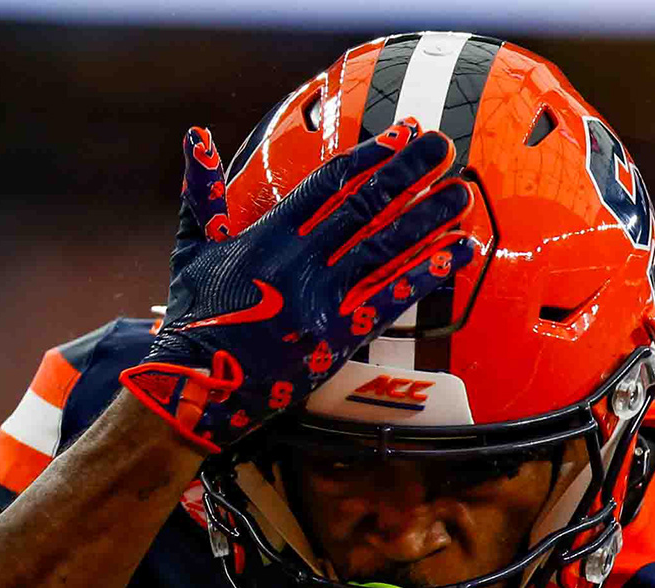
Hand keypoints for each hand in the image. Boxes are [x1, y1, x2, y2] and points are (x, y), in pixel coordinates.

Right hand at [121, 120, 476, 453]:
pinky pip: (389, 302)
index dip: (370, 157)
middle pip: (365, 208)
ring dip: (428, 220)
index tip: (403, 134)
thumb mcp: (193, 249)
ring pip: (385, 250)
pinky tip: (455, 254)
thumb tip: (195, 135)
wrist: (198, 387)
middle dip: (408, 175)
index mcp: (269, 236)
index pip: (330, 184)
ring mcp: (321, 301)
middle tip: (446, 147)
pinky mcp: (336, 339)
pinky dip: (424, 276)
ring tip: (462, 195)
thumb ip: (203, 192)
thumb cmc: (195, 319)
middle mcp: (300, 263)